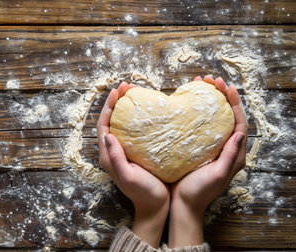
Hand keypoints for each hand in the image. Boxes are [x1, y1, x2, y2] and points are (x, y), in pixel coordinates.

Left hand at [97, 81, 169, 247]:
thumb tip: (107, 135)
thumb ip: (116, 158)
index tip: (118, 90)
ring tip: (135, 94)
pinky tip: (146, 113)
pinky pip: (131, 131)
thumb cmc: (143, 194)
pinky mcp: (134, 154)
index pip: (104, 125)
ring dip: (125, 108)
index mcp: (107, 156)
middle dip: (116, 102)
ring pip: (120, 124)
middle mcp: (112, 152)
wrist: (155, 208)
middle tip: (128, 86)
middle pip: (111, 121)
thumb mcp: (128, 177)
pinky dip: (135, 119)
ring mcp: (123, 152)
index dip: (109, 106)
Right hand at [168, 76, 247, 246]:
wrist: (182, 205)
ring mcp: (211, 148)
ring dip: (209, 101)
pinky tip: (188, 104)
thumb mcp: (218, 174)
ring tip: (199, 85)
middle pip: (227, 116)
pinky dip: (196, 112)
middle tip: (210, 80)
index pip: (239, 123)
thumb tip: (240, 133)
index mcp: (234, 154)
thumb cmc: (199, 191)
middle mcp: (225, 148)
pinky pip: (200, 126)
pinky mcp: (198, 149)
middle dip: (221, 96)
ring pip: (213, 119)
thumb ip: (230, 155)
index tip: (226, 87)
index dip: (234, 103)